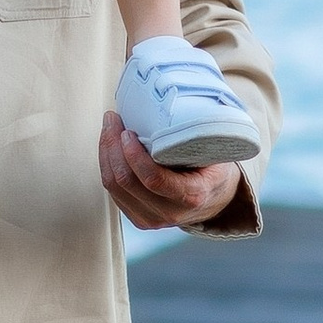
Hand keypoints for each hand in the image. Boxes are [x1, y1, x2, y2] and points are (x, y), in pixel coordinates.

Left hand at [98, 110, 239, 231]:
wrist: (217, 200)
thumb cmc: (214, 170)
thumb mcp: (215, 153)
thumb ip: (195, 137)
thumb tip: (175, 103)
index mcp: (191, 196)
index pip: (153, 179)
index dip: (134, 155)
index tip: (127, 131)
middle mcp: (169, 212)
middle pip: (126, 181)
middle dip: (113, 146)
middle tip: (112, 119)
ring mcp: (151, 219)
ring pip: (114, 187)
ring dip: (106, 154)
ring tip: (109, 127)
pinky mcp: (137, 218)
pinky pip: (113, 192)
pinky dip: (108, 165)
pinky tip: (110, 146)